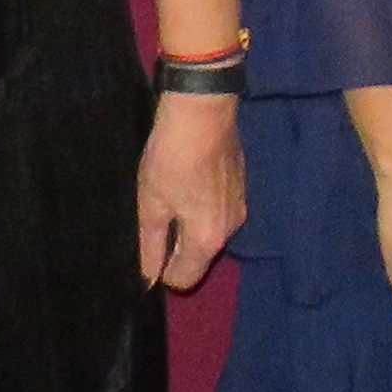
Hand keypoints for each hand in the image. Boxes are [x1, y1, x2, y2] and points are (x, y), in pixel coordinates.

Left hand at [138, 91, 243, 290]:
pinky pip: (220, 213)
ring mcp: (240, 207)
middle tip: (157, 216)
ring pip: (210, 234)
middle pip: (199, 257)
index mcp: (206, 240)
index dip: (162, 268)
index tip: (150, 243)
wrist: (203, 111)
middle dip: (177, 247)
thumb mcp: (150, 206)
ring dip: (191, 225)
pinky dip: (204, 207)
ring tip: (173, 195)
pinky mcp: (242, 187)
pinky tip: (190, 181)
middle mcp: (230, 230)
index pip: (184, 279)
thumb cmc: (170, 160)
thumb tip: (148, 280)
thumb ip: (150, 248)